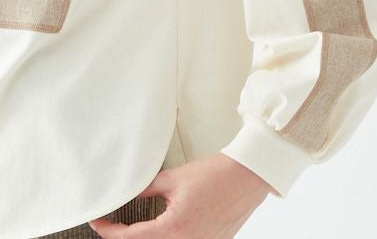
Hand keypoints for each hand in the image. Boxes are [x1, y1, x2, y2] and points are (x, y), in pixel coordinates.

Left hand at [87, 153, 276, 237]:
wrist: (247, 176)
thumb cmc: (215, 174)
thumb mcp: (175, 178)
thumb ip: (148, 187)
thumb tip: (129, 191)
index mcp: (172, 228)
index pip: (130, 238)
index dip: (108, 231)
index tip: (98, 221)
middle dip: (127, 236)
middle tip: (114, 224)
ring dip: (149, 236)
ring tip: (138, 225)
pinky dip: (170, 236)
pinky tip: (166, 226)